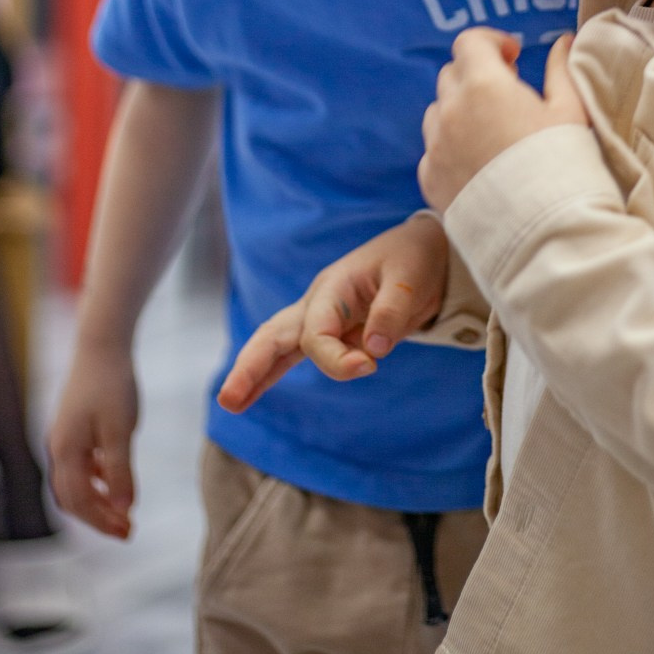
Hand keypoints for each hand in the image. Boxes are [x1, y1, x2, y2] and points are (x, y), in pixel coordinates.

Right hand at [48, 340, 138, 538]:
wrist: (102, 346)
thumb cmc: (113, 385)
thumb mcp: (121, 430)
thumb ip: (121, 471)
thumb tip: (125, 509)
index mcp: (66, 452)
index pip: (80, 502)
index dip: (103, 521)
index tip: (128, 532)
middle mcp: (59, 449)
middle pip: (73, 498)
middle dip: (99, 517)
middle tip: (128, 530)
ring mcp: (64, 438)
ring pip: (75, 483)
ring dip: (98, 500)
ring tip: (124, 511)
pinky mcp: (74, 428)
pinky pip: (80, 465)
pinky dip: (96, 479)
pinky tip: (115, 480)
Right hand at [217, 214, 449, 411]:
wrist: (425, 251)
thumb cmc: (414, 258)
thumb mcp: (410, 278)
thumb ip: (392, 311)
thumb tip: (374, 349)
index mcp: (334, 286)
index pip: (317, 334)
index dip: (337, 359)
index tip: (370, 367)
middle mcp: (319, 302)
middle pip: (274, 334)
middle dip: (252, 366)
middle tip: (229, 400)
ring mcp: (321, 316)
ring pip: (277, 344)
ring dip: (254, 372)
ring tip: (230, 403)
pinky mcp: (333, 331)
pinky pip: (296, 353)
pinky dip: (272, 372)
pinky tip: (249, 395)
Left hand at [420, 30, 587, 213]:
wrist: (542, 230)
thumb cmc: (562, 163)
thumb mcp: (571, 110)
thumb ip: (561, 70)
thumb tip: (563, 41)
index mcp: (483, 84)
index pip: (469, 42)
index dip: (491, 43)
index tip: (514, 59)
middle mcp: (450, 111)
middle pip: (451, 75)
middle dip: (476, 76)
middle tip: (508, 95)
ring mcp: (435, 146)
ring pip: (437, 112)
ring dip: (459, 111)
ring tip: (491, 132)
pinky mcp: (429, 179)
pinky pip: (433, 150)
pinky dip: (451, 147)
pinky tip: (479, 165)